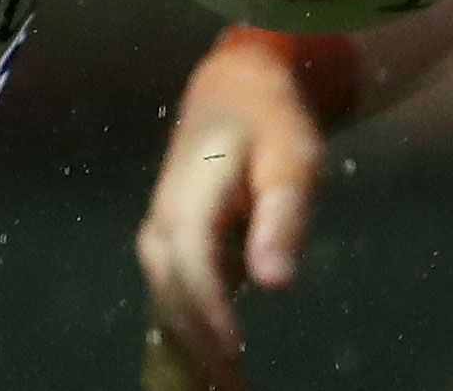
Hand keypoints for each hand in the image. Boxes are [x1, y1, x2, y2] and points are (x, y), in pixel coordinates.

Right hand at [136, 36, 330, 390]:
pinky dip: (190, 329)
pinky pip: (172, 295)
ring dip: (191, 347)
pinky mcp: (167, 244)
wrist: (235, 91)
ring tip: (224, 387)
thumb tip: (275, 284)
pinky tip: (214, 361)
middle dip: (199, 350)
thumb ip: (284, 220)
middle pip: (173, 297)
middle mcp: (162, 223)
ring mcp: (159, 234)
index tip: (236, 360)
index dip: (211, 317)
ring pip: (167, 302)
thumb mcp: (293, 162)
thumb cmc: (272, 125)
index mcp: (190, 200)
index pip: (193, 270)